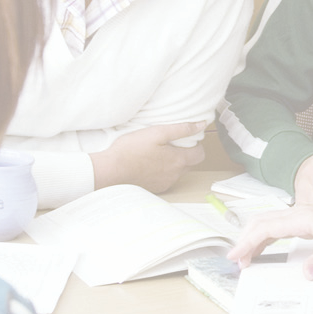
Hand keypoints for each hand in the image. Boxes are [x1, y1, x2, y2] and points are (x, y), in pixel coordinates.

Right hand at [90, 121, 205, 193]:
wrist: (111, 170)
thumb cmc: (131, 149)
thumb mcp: (157, 132)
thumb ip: (181, 129)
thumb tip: (201, 125)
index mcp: (178, 160)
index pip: (200, 155)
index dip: (196, 145)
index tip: (186, 139)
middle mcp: (175, 175)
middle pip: (190, 164)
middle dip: (186, 153)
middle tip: (171, 144)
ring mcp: (165, 183)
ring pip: (178, 172)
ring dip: (173, 163)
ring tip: (157, 153)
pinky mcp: (155, 188)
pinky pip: (166, 179)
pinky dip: (162, 172)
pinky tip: (149, 164)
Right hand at [228, 189, 312, 277]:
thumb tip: (306, 274)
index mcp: (303, 217)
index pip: (267, 228)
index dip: (248, 242)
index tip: (236, 256)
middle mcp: (298, 213)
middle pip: (261, 223)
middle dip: (244, 240)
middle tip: (236, 261)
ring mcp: (299, 216)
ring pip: (267, 223)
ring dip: (253, 239)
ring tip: (244, 259)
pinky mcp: (304, 221)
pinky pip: (277, 227)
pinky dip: (264, 238)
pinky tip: (261, 250)